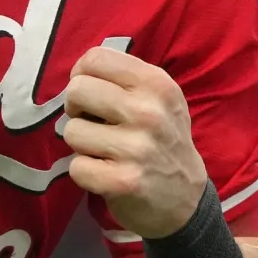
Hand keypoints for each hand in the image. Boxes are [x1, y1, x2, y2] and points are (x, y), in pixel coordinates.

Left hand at [61, 46, 207, 239]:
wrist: (186, 199)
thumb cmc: (161, 140)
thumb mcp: (158, 99)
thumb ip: (122, 79)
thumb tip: (76, 73)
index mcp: (157, 84)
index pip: (96, 58)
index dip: (82, 75)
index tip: (91, 95)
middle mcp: (149, 112)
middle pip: (76, 90)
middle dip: (76, 109)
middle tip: (94, 124)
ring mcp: (137, 148)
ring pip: (71, 130)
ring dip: (81, 144)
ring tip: (105, 151)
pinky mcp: (123, 182)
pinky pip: (76, 167)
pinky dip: (84, 173)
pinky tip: (106, 173)